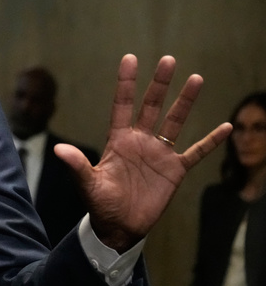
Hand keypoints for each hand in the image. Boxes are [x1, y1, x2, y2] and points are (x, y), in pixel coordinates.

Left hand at [55, 54, 231, 250]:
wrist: (120, 227)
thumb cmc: (101, 204)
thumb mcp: (88, 184)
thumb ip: (77, 166)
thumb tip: (59, 149)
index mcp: (118, 140)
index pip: (122, 105)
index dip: (126, 83)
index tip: (129, 58)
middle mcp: (140, 141)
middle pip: (151, 106)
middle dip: (159, 83)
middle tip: (168, 59)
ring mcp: (158, 154)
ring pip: (174, 122)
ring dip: (185, 102)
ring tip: (196, 78)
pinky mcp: (174, 170)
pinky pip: (196, 152)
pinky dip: (210, 141)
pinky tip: (225, 127)